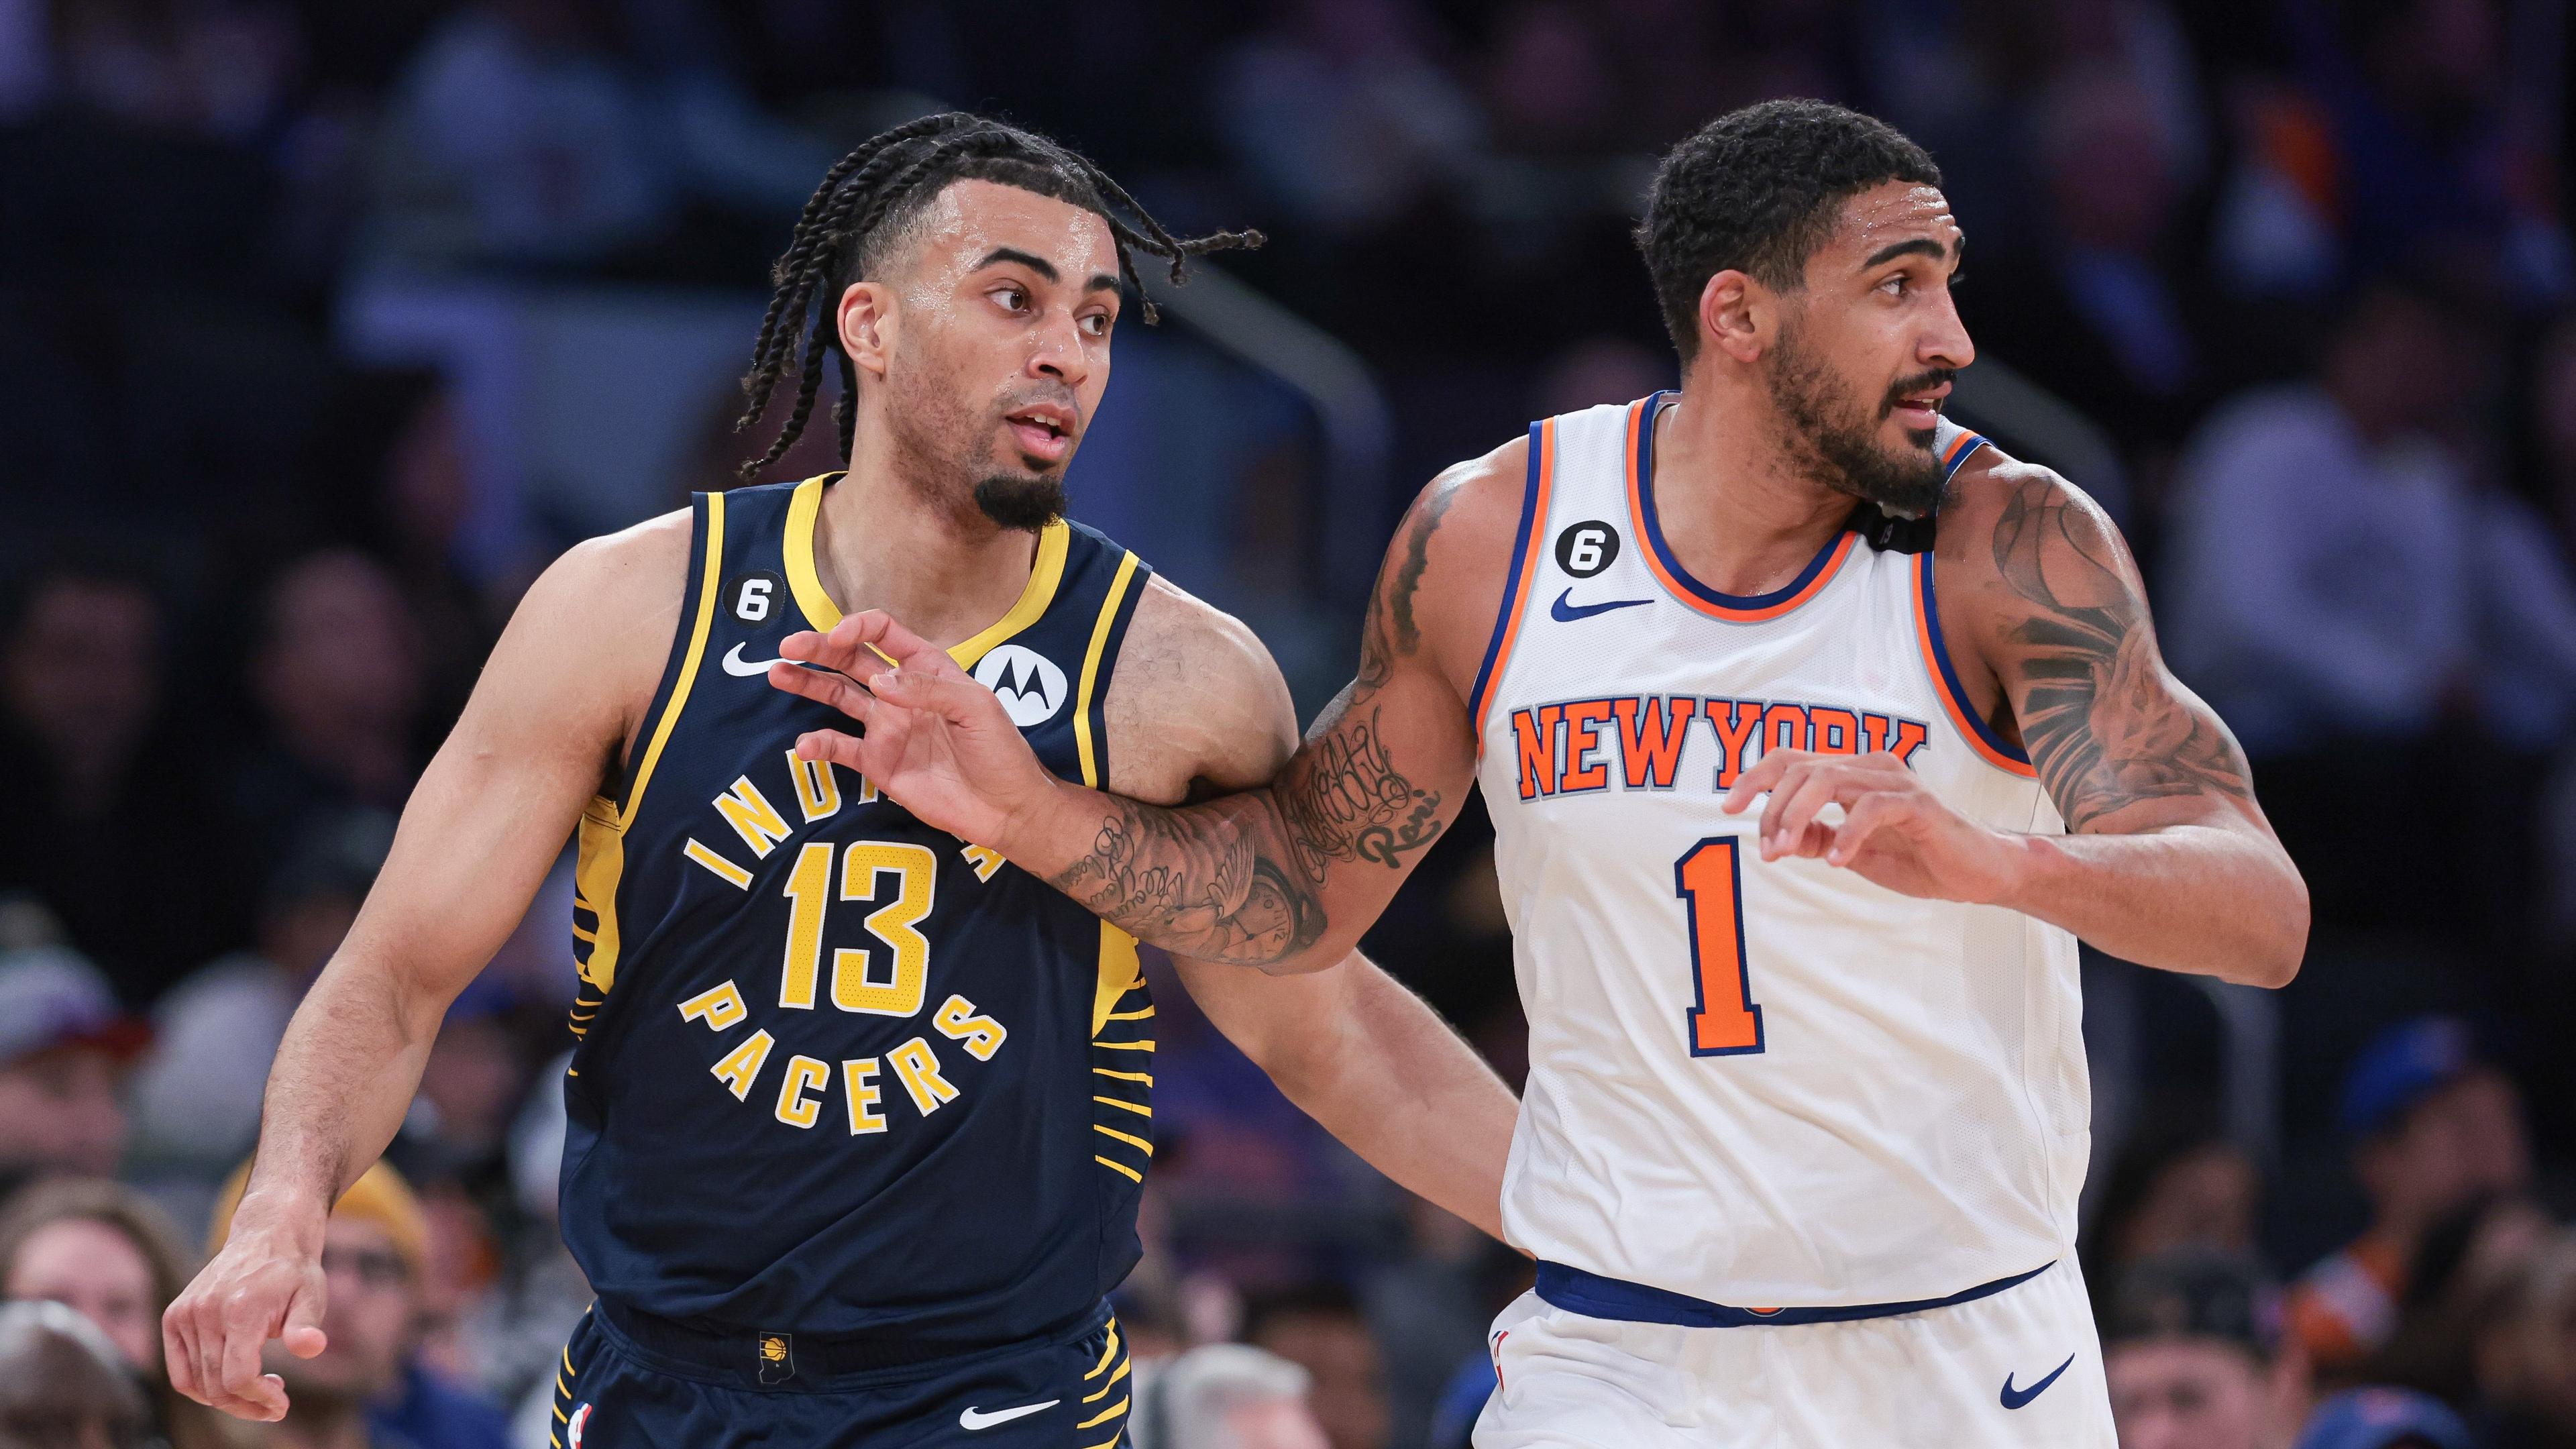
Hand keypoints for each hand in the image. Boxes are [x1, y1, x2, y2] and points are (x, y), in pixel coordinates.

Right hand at [163, 1218, 327, 1420]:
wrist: (267, 1236)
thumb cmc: (293, 1271)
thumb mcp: (311, 1295)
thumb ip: (307, 1325)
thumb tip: (313, 1347)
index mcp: (240, 1310)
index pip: (238, 1377)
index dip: (260, 1400)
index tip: (282, 1406)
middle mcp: (205, 1312)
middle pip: (216, 1386)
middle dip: (247, 1405)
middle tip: (275, 1404)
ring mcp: (185, 1314)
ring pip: (195, 1383)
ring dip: (226, 1399)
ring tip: (259, 1389)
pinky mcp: (174, 1316)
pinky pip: (179, 1370)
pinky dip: (200, 1386)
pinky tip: (230, 1385)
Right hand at [767, 610, 1060, 850]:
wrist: (1006, 808)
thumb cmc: (1000, 750)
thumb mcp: (976, 707)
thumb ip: (927, 689)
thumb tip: (879, 681)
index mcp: (927, 668)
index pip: (884, 634)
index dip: (858, 627)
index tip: (838, 637)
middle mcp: (900, 692)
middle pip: (851, 660)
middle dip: (818, 649)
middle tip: (786, 645)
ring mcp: (886, 727)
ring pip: (838, 696)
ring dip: (807, 684)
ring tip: (777, 673)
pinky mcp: (878, 763)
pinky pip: (841, 749)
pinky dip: (819, 745)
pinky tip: (805, 745)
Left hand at [1720, 749, 2016, 903]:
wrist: (1976, 872)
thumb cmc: (1915, 856)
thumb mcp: (1852, 851)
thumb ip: (1816, 838)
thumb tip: (1776, 838)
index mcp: (1851, 772)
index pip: (1792, 760)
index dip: (1755, 777)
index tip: (1729, 807)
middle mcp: (1870, 766)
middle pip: (1802, 769)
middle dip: (1774, 809)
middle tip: (1768, 850)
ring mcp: (1895, 781)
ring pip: (1829, 780)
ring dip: (1798, 817)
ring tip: (1786, 851)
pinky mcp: (1918, 804)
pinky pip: (1871, 808)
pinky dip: (1847, 834)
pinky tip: (1838, 862)